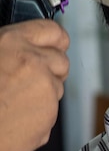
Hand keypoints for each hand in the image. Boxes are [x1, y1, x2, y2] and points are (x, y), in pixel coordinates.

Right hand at [0, 20, 69, 150]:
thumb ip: (5, 49)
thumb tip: (15, 47)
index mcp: (12, 44)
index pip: (51, 31)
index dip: (53, 39)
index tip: (54, 44)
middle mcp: (35, 65)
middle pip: (61, 61)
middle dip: (50, 69)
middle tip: (28, 79)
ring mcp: (45, 92)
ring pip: (57, 88)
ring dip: (42, 93)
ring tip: (11, 102)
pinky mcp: (49, 118)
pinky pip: (50, 112)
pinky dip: (37, 115)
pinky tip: (12, 119)